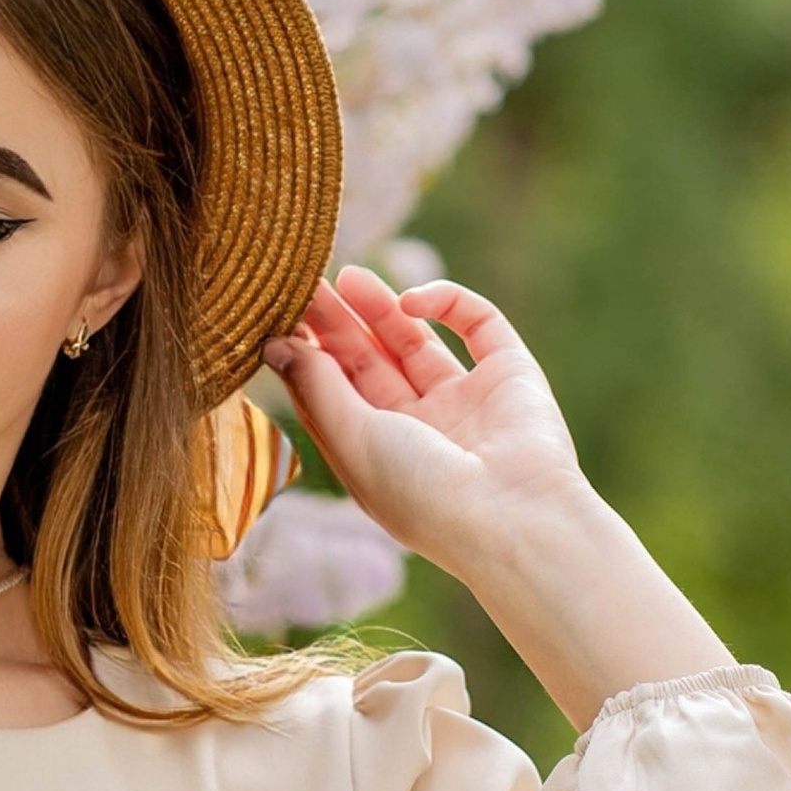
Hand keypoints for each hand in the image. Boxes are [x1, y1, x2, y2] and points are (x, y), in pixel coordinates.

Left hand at [264, 269, 583, 581]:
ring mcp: (466, 401)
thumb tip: (276, 344)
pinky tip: (410, 300)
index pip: (336, 397)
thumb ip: (316, 386)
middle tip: (306, 284)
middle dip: (338, 326)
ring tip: (347, 277)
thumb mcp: (353, 439)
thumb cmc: (422, 491)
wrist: (515, 513)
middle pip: (370, 366)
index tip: (278, 319)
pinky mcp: (510, 373)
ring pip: (416, 341)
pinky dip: (446, 302)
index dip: (310, 358)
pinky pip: (478, 324)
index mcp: (379, 457)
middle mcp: (422, 430)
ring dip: (380, 308)